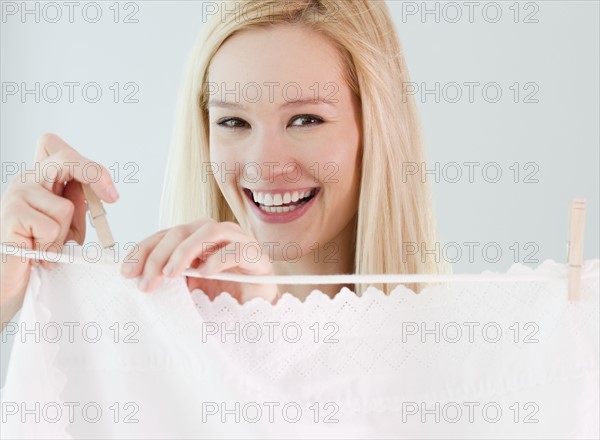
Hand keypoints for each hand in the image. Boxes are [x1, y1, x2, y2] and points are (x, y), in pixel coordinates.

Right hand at [0, 133, 118, 327]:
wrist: (9, 282)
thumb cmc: (41, 250)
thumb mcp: (66, 224)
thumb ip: (76, 203)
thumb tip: (93, 190)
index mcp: (39, 177)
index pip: (53, 145)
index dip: (86, 162)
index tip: (109, 191)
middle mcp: (25, 180)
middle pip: (65, 159)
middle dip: (94, 174)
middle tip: (112, 197)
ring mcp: (15, 196)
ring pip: (64, 208)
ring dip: (65, 235)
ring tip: (49, 246)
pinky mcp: (11, 217)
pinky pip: (51, 229)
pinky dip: (52, 247)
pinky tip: (38, 254)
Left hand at [120, 219, 278, 303]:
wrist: (257, 315)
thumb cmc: (221, 300)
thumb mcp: (187, 290)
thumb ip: (168, 279)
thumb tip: (136, 278)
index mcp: (196, 240)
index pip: (164, 235)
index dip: (143, 250)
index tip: (127, 273)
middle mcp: (216, 235)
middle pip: (182, 230)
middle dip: (159, 255)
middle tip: (147, 282)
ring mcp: (239, 242)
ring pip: (209, 230)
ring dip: (185, 251)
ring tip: (172, 275)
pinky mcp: (258, 257)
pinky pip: (238, 249)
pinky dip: (219, 259)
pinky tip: (205, 274)